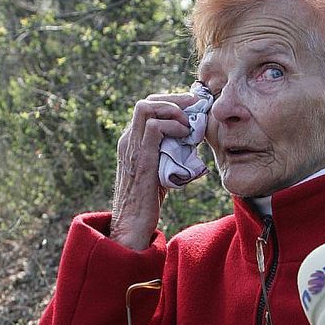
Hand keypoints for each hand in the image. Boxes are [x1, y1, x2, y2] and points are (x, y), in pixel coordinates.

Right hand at [111, 93, 195, 249]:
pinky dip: (173, 125)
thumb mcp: (159, 170)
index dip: (171, 102)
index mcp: (132, 142)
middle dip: (175, 99)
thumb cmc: (148, 202)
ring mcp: (132, 148)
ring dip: (173, 109)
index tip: (193, 107)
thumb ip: (169, 154)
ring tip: (189, 123)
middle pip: (147, 102)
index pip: (148, 108)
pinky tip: (185, 136)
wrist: (132, 225)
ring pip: (147, 107)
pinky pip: (155, 127)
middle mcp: (128, 140)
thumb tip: (191, 142)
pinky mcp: (141, 159)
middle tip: (196, 105)